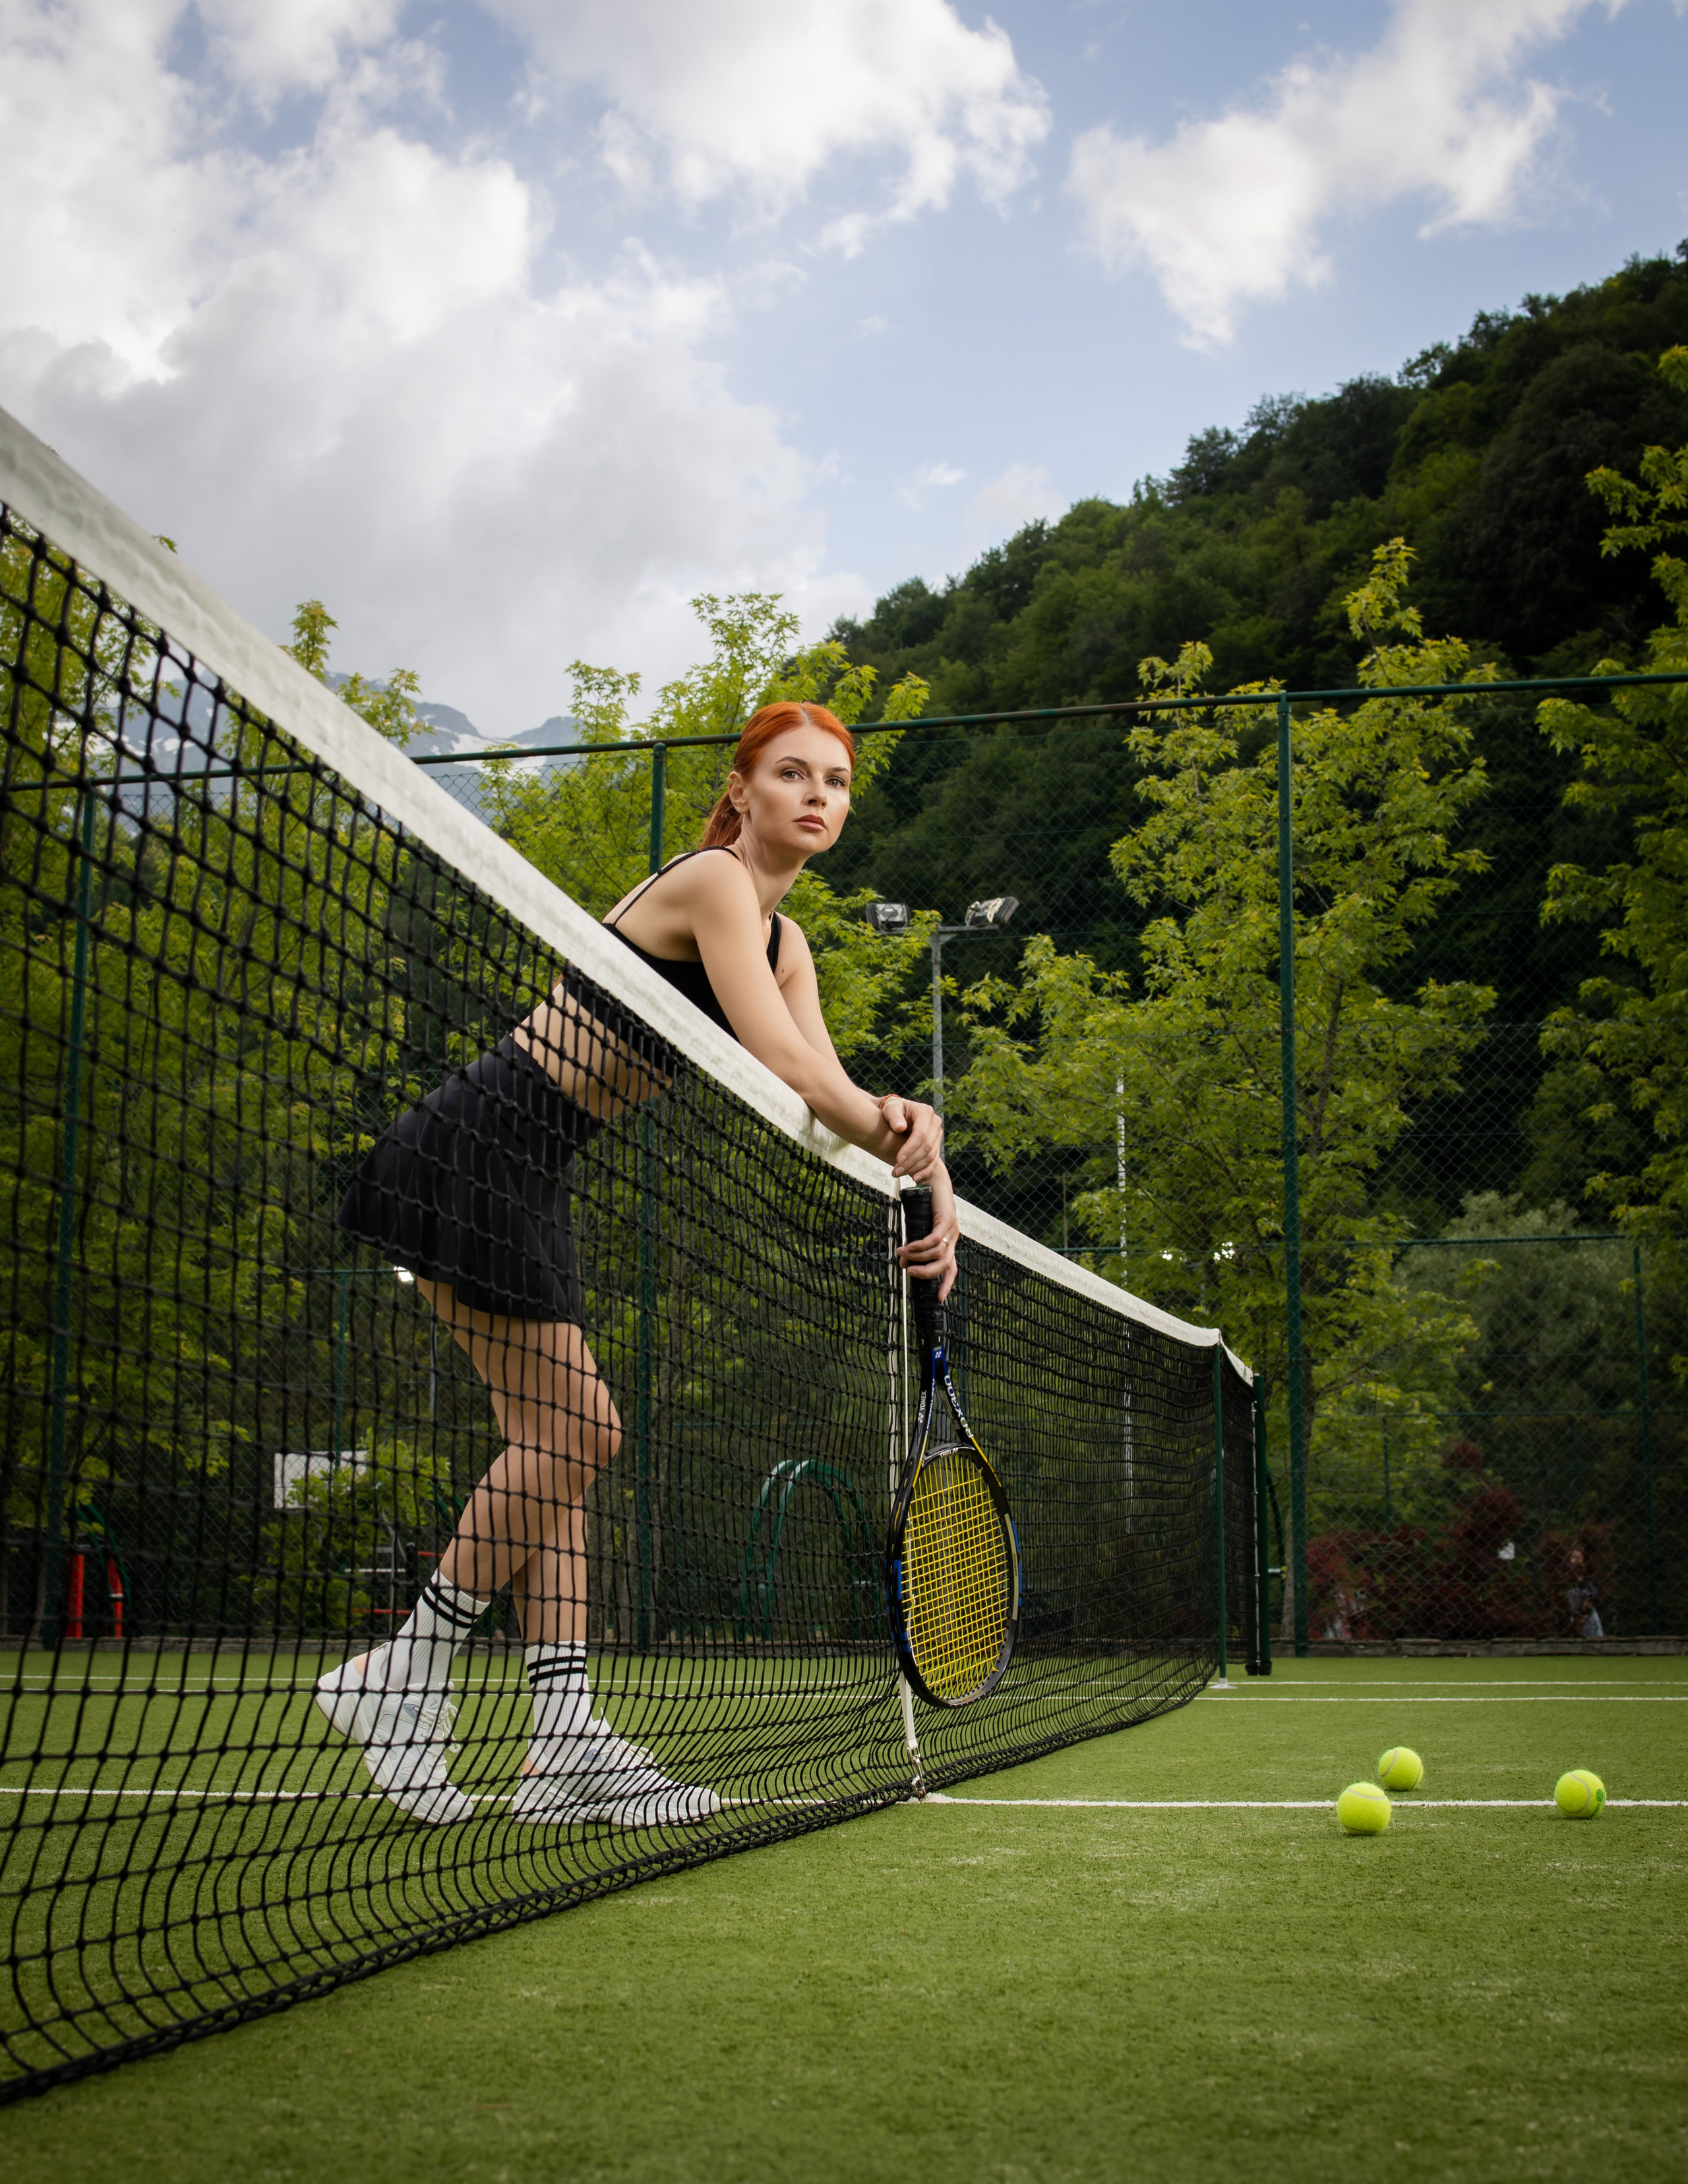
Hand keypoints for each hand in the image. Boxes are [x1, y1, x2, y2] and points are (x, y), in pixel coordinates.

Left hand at [878, 1093, 943, 1180]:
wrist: (899, 1113)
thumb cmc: (893, 1110)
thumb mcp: (890, 1109)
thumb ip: (894, 1116)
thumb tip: (900, 1127)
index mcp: (925, 1112)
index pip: (921, 1134)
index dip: (910, 1149)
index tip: (898, 1159)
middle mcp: (935, 1122)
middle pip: (927, 1147)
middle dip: (911, 1161)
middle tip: (896, 1171)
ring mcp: (937, 1134)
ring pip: (931, 1156)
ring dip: (915, 1168)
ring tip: (899, 1173)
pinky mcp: (937, 1144)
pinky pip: (934, 1161)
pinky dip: (925, 1171)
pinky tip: (914, 1177)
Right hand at [897, 1162, 959, 1301]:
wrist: (931, 1180)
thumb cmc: (924, 1206)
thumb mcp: (917, 1230)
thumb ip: (912, 1247)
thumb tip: (902, 1264)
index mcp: (949, 1243)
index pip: (951, 1268)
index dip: (946, 1284)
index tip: (939, 1299)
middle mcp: (953, 1239)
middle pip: (945, 1265)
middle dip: (926, 1273)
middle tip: (909, 1272)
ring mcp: (952, 1230)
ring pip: (937, 1253)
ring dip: (917, 1256)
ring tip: (902, 1253)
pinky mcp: (947, 1220)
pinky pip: (933, 1239)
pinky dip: (920, 1245)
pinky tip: (909, 1246)